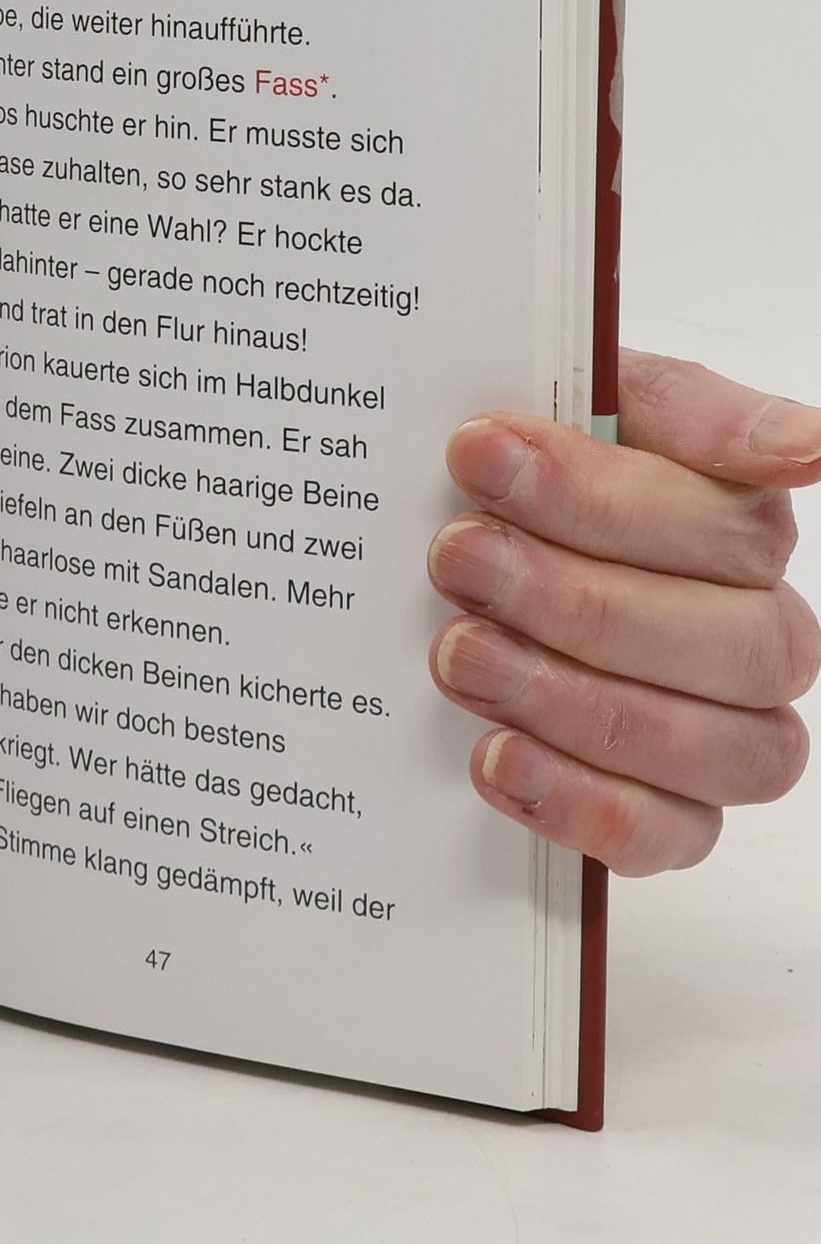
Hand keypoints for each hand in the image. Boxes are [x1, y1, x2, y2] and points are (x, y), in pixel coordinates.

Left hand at [428, 349, 819, 873]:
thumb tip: (806, 446)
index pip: (723, 529)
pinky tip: (498, 757)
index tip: (479, 454)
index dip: (595, 496)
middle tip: (458, 557)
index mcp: (745, 536)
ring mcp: (719, 738)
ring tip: (460, 653)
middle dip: (575, 598)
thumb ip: (687, 412)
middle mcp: (754, 643)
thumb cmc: (531, 468)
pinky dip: (582, 803)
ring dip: (572, 699)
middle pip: (730, 645)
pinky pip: (665, 837)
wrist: (457, 542)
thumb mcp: (591, 406)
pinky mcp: (667, 819)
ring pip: (708, 746)